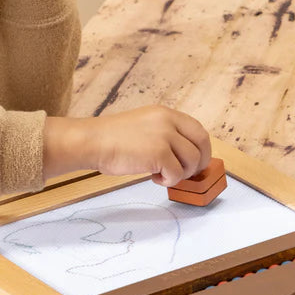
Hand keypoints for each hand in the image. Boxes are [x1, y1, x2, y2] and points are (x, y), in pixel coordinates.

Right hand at [43, 106, 210, 184]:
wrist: (93, 141)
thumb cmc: (111, 138)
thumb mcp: (144, 125)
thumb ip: (164, 133)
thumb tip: (184, 153)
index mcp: (165, 113)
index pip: (197, 129)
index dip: (201, 148)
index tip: (196, 160)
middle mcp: (168, 121)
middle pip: (202, 144)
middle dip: (199, 162)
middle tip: (188, 173)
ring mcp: (165, 137)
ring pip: (192, 161)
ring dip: (180, 173)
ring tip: (161, 174)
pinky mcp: (159, 154)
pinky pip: (177, 174)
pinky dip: (168, 181)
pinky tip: (153, 177)